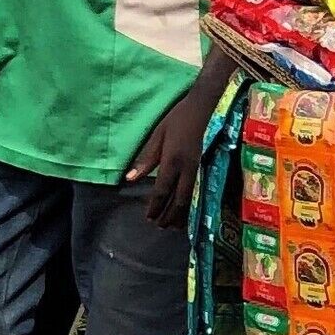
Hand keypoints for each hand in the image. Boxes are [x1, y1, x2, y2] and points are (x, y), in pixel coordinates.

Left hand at [129, 90, 211, 228]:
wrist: (204, 108)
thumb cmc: (178, 119)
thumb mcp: (157, 135)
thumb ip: (146, 158)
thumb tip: (130, 179)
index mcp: (172, 160)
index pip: (162, 189)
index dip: (156, 206)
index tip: (148, 217)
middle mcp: (186, 168)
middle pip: (178, 199)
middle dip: (168, 215)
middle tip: (158, 225)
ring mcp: (198, 169)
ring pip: (190, 199)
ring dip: (180, 214)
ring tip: (172, 226)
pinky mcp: (204, 168)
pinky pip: (197, 192)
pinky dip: (191, 206)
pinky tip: (187, 212)